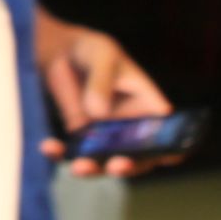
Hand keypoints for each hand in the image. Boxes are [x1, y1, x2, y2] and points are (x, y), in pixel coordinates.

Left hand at [35, 13, 174, 175]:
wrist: (60, 53)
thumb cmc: (94, 51)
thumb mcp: (102, 56)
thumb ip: (102, 81)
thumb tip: (98, 112)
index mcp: (149, 108)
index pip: (169, 135)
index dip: (171, 150)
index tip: (162, 157)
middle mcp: (131, 129)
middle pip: (138, 157)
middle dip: (128, 166)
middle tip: (115, 165)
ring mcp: (105, 136)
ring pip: (104, 161)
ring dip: (93, 168)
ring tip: (79, 166)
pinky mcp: (80, 137)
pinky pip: (72, 152)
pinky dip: (61, 153)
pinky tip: (49, 147)